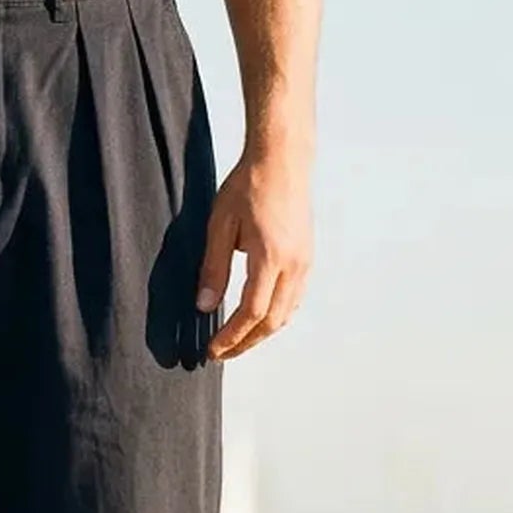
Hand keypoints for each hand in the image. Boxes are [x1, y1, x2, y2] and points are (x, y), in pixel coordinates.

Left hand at [197, 155, 312, 361]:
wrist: (283, 158)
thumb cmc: (249, 185)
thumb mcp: (220, 226)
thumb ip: (213, 268)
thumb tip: (204, 306)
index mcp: (271, 257)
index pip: (252, 313)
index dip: (232, 337)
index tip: (213, 350)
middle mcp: (294, 264)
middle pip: (272, 322)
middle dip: (246, 343)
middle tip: (222, 354)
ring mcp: (305, 262)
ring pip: (287, 313)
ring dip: (262, 332)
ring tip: (237, 341)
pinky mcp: (307, 256)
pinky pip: (295, 298)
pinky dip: (276, 315)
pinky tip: (259, 318)